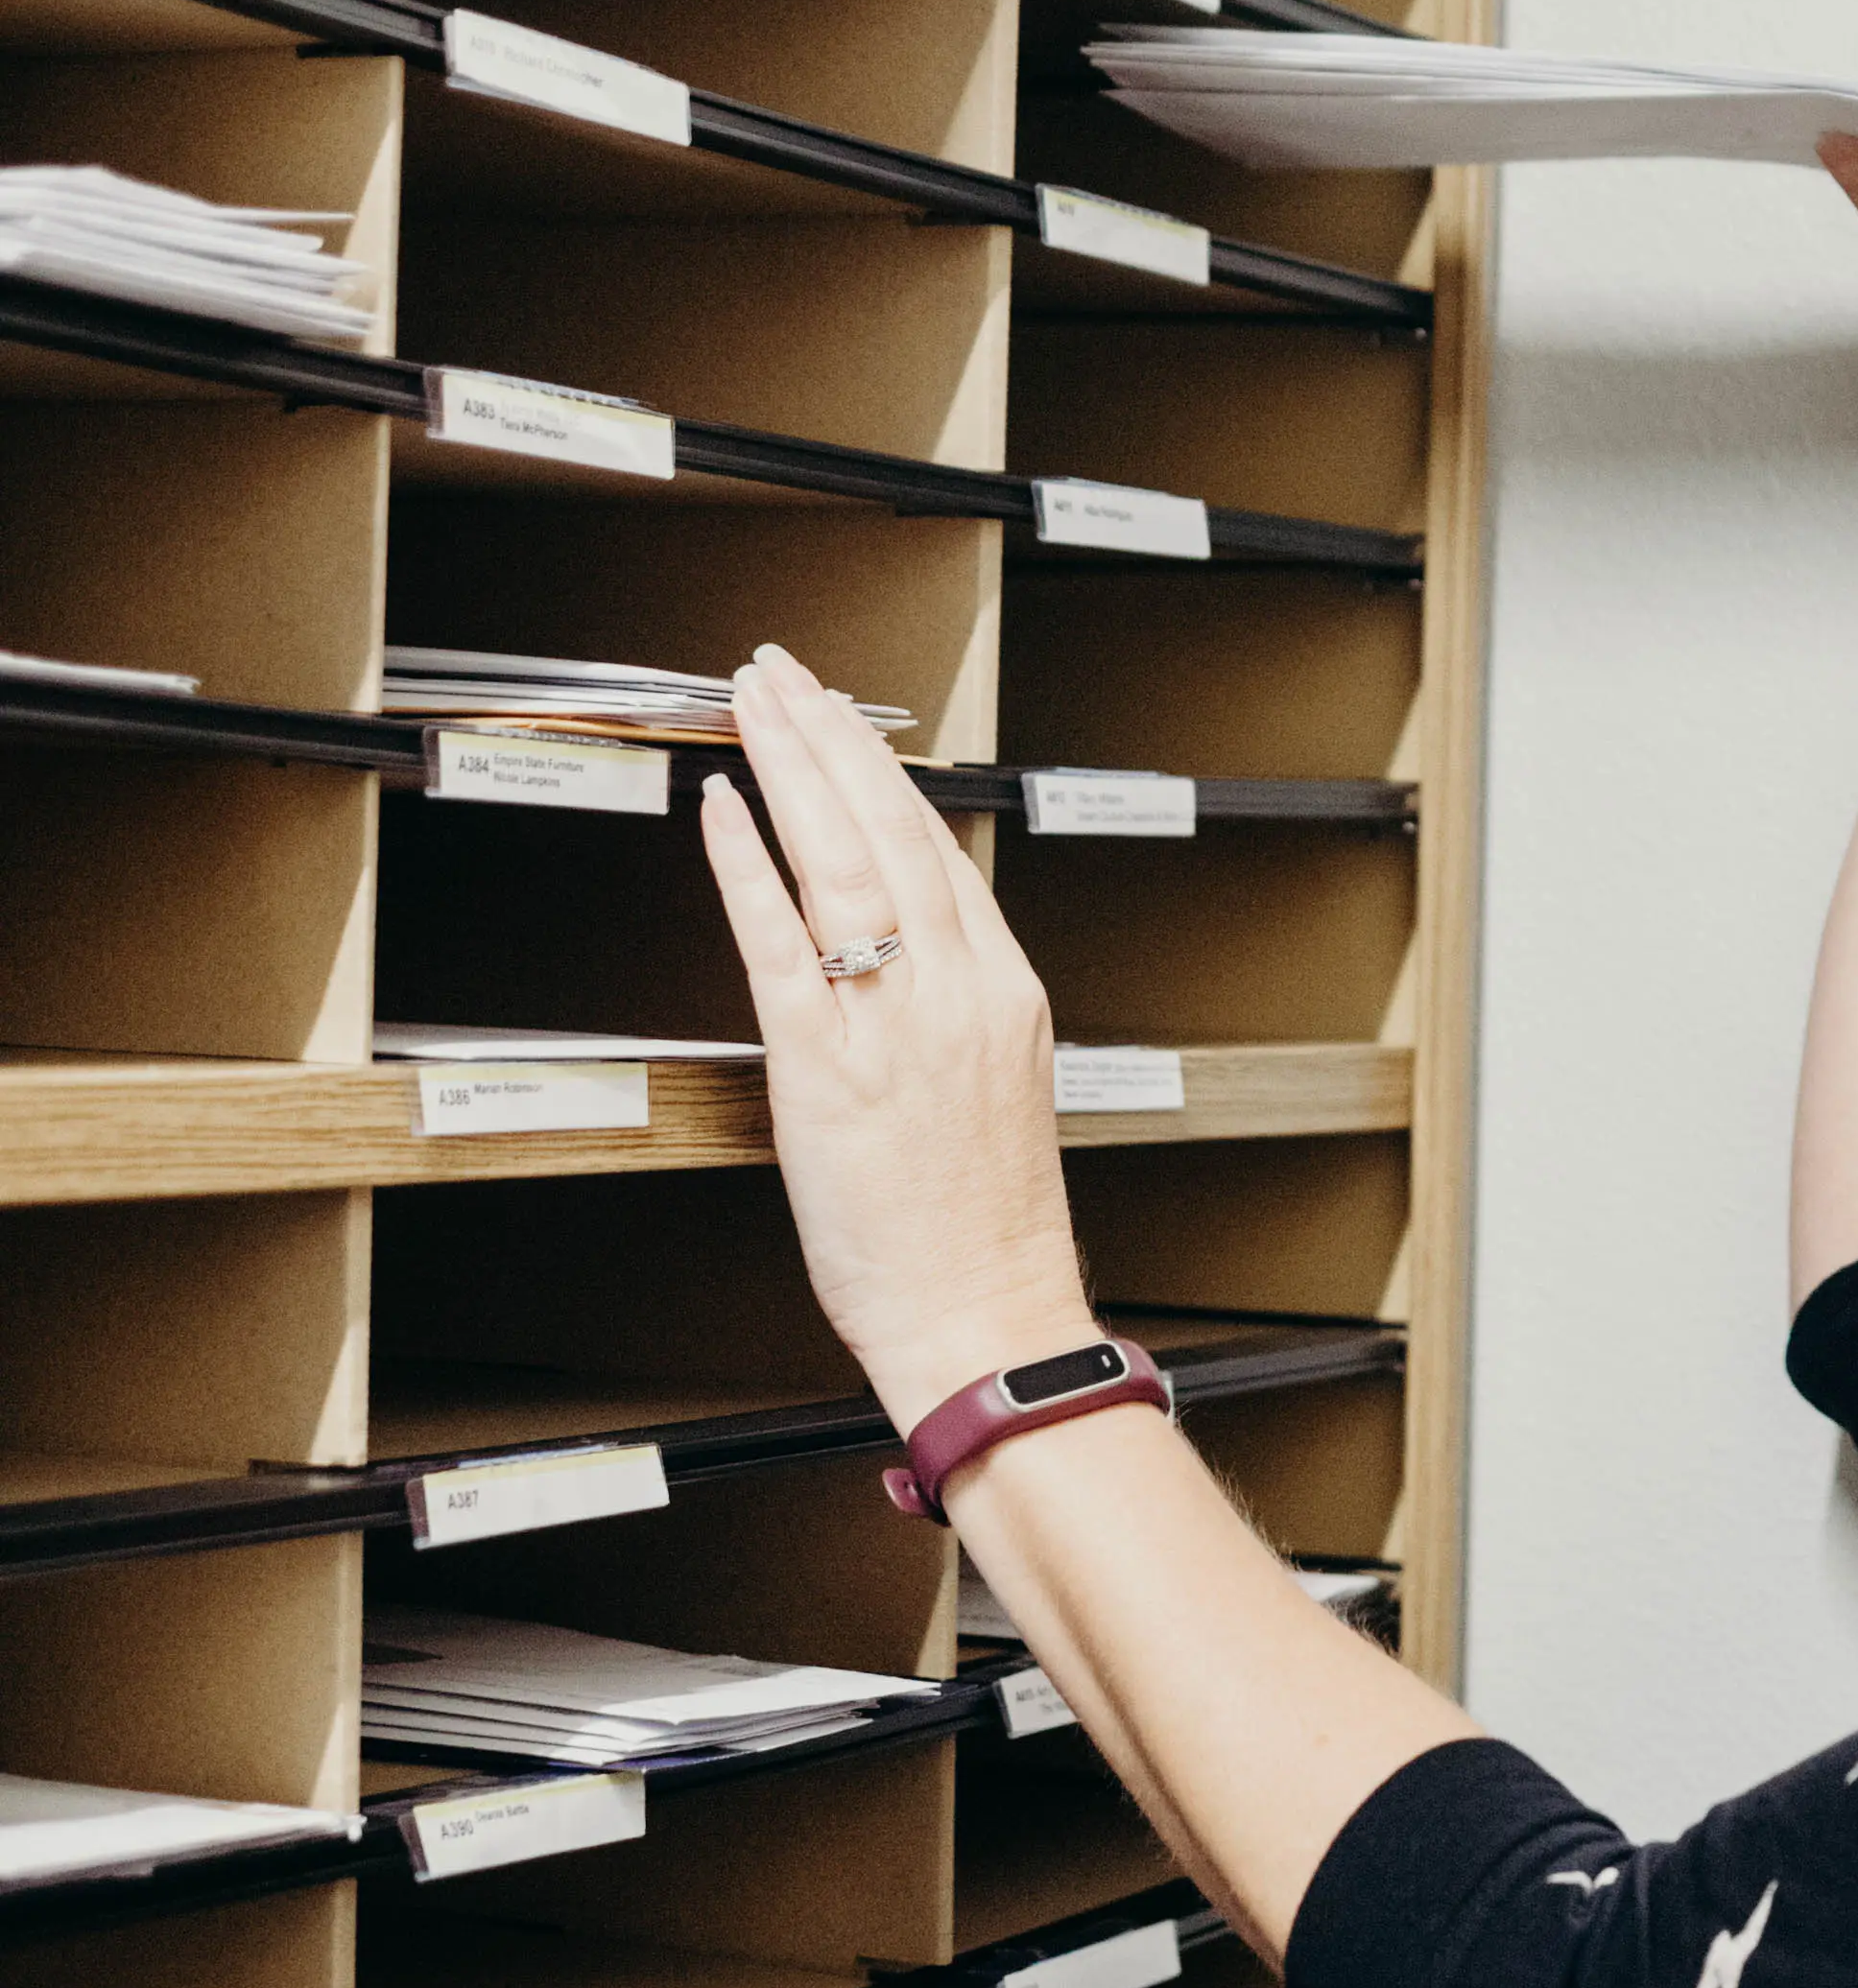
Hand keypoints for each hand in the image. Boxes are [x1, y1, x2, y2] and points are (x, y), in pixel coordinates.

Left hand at [698, 649, 1100, 1430]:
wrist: (988, 1316)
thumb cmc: (987, 1231)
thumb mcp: (998, 1094)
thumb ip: (954, 1015)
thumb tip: (904, 961)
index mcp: (1003, 992)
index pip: (937, 850)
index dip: (881, 773)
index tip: (843, 718)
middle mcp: (956, 990)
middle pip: (887, 830)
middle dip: (829, 738)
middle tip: (783, 671)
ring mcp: (892, 1025)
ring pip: (840, 863)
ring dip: (789, 769)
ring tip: (751, 704)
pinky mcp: (826, 1070)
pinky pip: (780, 947)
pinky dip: (748, 868)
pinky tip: (724, 811)